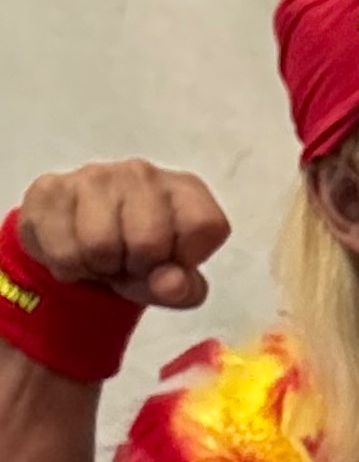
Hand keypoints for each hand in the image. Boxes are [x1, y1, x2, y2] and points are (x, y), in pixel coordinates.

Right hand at [16, 159, 229, 309]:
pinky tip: (76, 252)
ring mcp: (95, 175)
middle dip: (137, 268)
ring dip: (100, 268)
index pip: (204, 225)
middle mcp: (143, 173)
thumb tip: (171, 282)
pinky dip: (69, 267)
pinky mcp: (51, 189)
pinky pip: (62, 250)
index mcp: (186, 191)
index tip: (169, 262)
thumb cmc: (141, 261)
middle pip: (148, 241)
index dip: (185, 258)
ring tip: (104, 259)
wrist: (83, 248)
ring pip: (100, 245)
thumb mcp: (174, 284)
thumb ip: (184, 288)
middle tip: (129, 264)